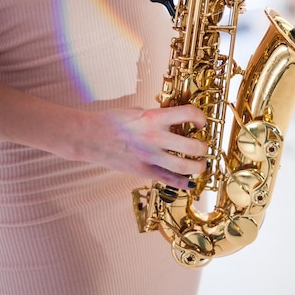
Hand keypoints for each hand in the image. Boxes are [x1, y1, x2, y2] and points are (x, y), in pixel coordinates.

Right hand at [89, 104, 207, 189]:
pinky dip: (181, 183)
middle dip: (203, 147)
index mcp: (153, 118)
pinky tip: (188, 183)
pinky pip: (167, 180)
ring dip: (198, 167)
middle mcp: (155, 138)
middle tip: (204, 147)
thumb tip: (172, 118)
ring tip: (201, 165)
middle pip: (192, 146)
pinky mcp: (143, 171)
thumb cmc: (111, 120)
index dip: (200, 117)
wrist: (90, 137)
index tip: (201, 122)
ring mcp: (149, 156)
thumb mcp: (137, 111)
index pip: (187, 114)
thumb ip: (157, 116)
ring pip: (184, 167)